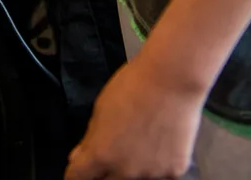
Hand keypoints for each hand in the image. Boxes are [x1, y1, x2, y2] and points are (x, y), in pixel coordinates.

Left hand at [65, 57, 202, 179]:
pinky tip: (159, 142)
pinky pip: (160, 174)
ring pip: (135, 179)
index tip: (79, 170)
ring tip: (141, 139)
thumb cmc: (134, 85)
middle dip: (105, 171)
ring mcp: (150, 174)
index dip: (76, 173)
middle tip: (113, 151)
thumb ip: (90, 138)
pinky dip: (157, 163)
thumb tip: (80, 156)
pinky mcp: (173, 171)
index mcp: (101, 154)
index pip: (78, 176)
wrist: (171, 80)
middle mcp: (124, 170)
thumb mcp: (101, 107)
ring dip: (133, 167)